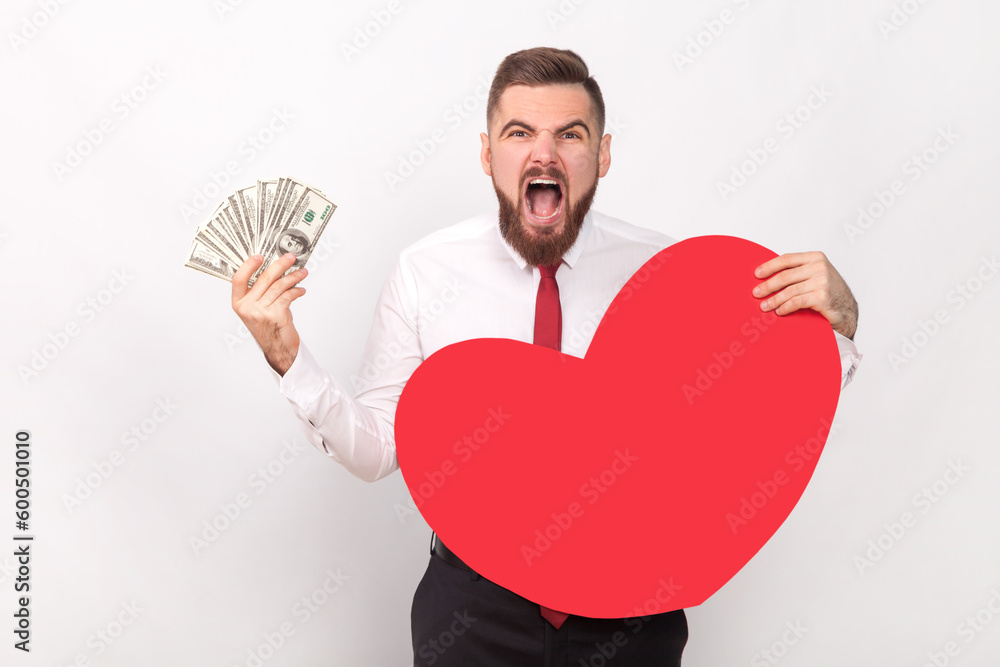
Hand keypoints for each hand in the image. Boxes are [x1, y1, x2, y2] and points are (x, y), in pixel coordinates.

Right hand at [232, 253, 307, 374]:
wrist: (278, 349)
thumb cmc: (268, 327)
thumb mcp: (257, 309)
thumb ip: (260, 292)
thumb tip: (276, 269)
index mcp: (238, 303)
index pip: (239, 279)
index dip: (248, 265)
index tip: (260, 256)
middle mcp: (247, 307)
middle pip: (264, 279)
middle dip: (280, 265)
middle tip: (291, 257)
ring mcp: (261, 312)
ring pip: (279, 286)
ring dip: (293, 277)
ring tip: (302, 272)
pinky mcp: (276, 316)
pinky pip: (288, 295)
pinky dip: (297, 290)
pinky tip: (301, 289)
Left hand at [752, 251, 857, 339]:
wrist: (847, 309)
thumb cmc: (828, 291)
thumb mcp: (814, 274)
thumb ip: (797, 271)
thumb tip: (768, 276)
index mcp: (815, 257)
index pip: (787, 259)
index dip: (769, 266)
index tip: (757, 274)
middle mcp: (819, 267)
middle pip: (786, 275)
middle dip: (768, 285)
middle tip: (756, 293)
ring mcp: (822, 281)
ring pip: (789, 290)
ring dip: (774, 299)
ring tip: (765, 306)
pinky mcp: (822, 297)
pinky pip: (797, 302)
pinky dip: (785, 307)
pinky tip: (780, 311)